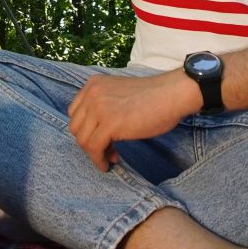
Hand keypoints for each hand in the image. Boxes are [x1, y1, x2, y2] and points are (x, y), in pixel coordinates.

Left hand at [67, 71, 201, 170]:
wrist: (171, 94)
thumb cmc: (153, 98)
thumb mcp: (119, 96)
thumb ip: (104, 107)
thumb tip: (96, 134)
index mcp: (93, 84)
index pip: (75, 112)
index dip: (86, 129)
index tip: (101, 138)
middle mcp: (92, 93)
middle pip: (75, 126)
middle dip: (88, 142)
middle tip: (106, 151)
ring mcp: (99, 107)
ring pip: (82, 139)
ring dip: (93, 153)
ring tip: (109, 158)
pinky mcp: (109, 123)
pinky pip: (94, 147)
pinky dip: (98, 159)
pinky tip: (108, 164)